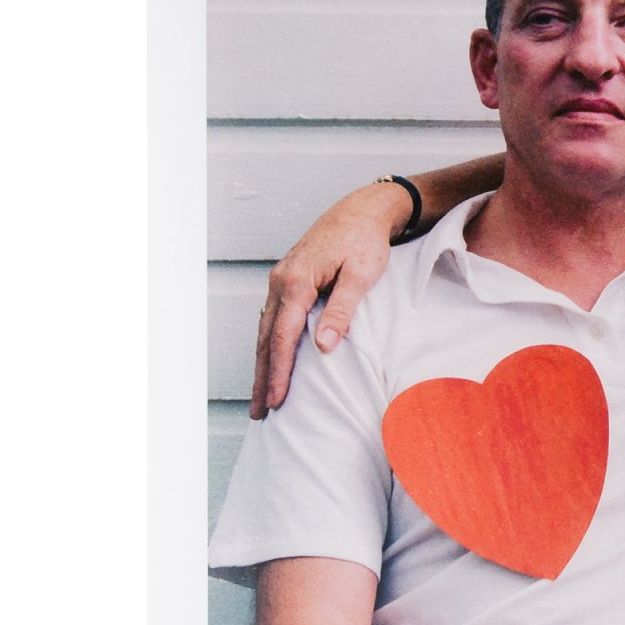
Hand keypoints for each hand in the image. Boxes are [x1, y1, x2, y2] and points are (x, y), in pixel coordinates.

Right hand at [249, 181, 408, 418]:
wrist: (360, 211)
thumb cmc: (365, 242)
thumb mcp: (361, 275)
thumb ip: (342, 310)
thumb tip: (323, 347)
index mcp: (297, 282)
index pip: (283, 337)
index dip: (280, 372)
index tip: (277, 401)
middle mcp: (280, 282)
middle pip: (267, 339)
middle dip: (262, 377)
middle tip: (258, 413)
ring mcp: (280, 281)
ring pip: (266, 331)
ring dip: (263, 364)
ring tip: (261, 397)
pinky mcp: (287, 282)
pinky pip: (272, 320)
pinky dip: (269, 345)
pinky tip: (271, 362)